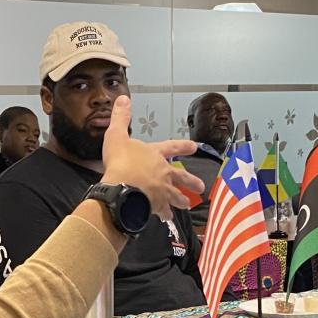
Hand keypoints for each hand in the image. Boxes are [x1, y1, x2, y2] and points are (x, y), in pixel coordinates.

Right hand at [99, 96, 202, 220]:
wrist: (121, 188)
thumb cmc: (120, 162)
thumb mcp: (116, 135)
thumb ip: (121, 118)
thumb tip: (123, 99)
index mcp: (155, 154)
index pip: (173, 147)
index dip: (184, 146)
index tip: (194, 147)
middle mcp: (163, 173)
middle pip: (181, 177)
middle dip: (191, 181)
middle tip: (200, 186)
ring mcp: (162, 191)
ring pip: (176, 196)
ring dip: (182, 200)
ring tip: (188, 204)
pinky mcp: (156, 206)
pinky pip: (162, 211)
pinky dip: (165, 214)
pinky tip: (166, 218)